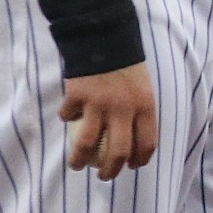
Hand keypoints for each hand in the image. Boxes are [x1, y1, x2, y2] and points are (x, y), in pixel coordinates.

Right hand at [61, 61, 157, 179]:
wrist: (106, 36)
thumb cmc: (127, 65)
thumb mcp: (143, 87)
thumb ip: (139, 111)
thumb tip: (135, 141)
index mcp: (145, 106)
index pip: (147, 143)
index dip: (140, 160)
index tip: (132, 167)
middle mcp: (123, 109)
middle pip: (118, 152)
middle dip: (110, 171)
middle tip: (103, 176)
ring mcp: (99, 103)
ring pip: (87, 144)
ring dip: (79, 160)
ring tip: (76, 165)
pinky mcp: (77, 96)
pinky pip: (68, 115)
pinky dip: (65, 118)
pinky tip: (67, 118)